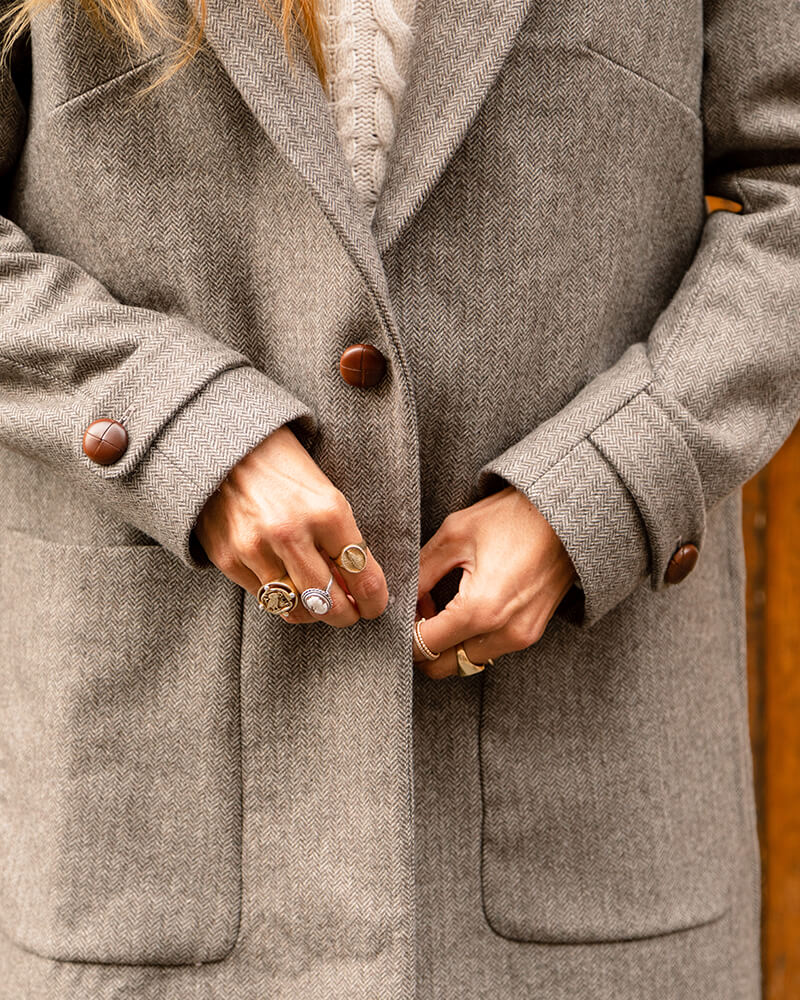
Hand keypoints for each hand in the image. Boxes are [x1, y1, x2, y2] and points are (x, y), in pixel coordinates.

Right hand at [192, 425, 388, 624]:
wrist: (227, 448)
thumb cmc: (286, 470)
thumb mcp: (326, 494)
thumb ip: (342, 540)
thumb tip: (356, 588)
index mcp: (327, 512)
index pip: (362, 577)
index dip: (374, 601)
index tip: (374, 606)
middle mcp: (291, 532)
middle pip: (329, 603)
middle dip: (346, 615)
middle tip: (350, 613)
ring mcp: (256, 548)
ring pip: (295, 608)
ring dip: (313, 612)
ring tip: (319, 602)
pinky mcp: (228, 558)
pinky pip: (265, 598)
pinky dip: (281, 598)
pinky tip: (288, 584)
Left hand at [414, 486, 577, 677]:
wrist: (565, 515)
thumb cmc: (511, 517)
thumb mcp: (454, 535)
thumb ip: (421, 572)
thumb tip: (402, 598)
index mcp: (480, 610)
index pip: (424, 646)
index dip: (405, 633)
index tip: (401, 613)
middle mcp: (504, 633)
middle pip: (444, 666)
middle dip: (424, 646)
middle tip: (418, 614)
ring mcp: (522, 637)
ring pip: (466, 661)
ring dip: (448, 644)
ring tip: (441, 608)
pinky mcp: (532, 633)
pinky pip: (489, 650)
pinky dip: (470, 639)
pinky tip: (466, 609)